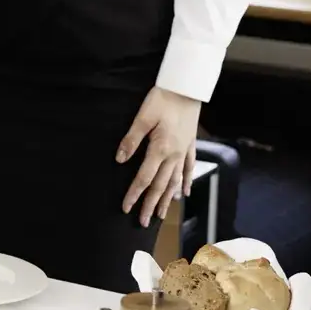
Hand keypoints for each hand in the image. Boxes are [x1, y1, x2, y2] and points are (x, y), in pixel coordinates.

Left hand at [117, 87, 201, 228]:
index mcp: (160, 149)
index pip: (144, 178)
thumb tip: (120, 159)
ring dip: (166, 199)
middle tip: (143, 222)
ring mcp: (183, 151)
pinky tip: (183, 194)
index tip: (126, 208)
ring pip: (175, 181)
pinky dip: (185, 182)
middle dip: (150, 204)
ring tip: (160, 214)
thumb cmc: (163, 99)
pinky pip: (188, 168)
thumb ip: (131, 140)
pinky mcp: (189, 145)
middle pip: (160, 185)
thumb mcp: (142, 117)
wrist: (187, 87)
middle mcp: (174, 154)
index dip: (134, 194)